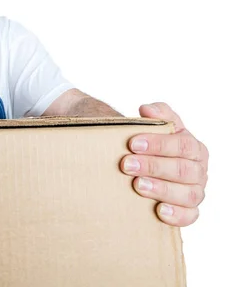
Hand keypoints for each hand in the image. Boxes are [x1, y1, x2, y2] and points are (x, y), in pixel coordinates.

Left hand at [121, 103, 207, 225]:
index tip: (132, 144)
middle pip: (184, 170)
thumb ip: (157, 114)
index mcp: (193, 148)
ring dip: (162, 189)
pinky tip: (158, 211)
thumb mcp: (156, 125)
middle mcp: (198, 170)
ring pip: (188, 194)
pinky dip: (176, 215)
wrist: (144, 163)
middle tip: (127, 165)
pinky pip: (190, 216)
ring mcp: (195, 191)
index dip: (159, 144)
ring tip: (137, 185)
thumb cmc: (151, 144)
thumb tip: (147, 110)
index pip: (182, 145)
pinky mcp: (189, 210)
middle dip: (154, 166)